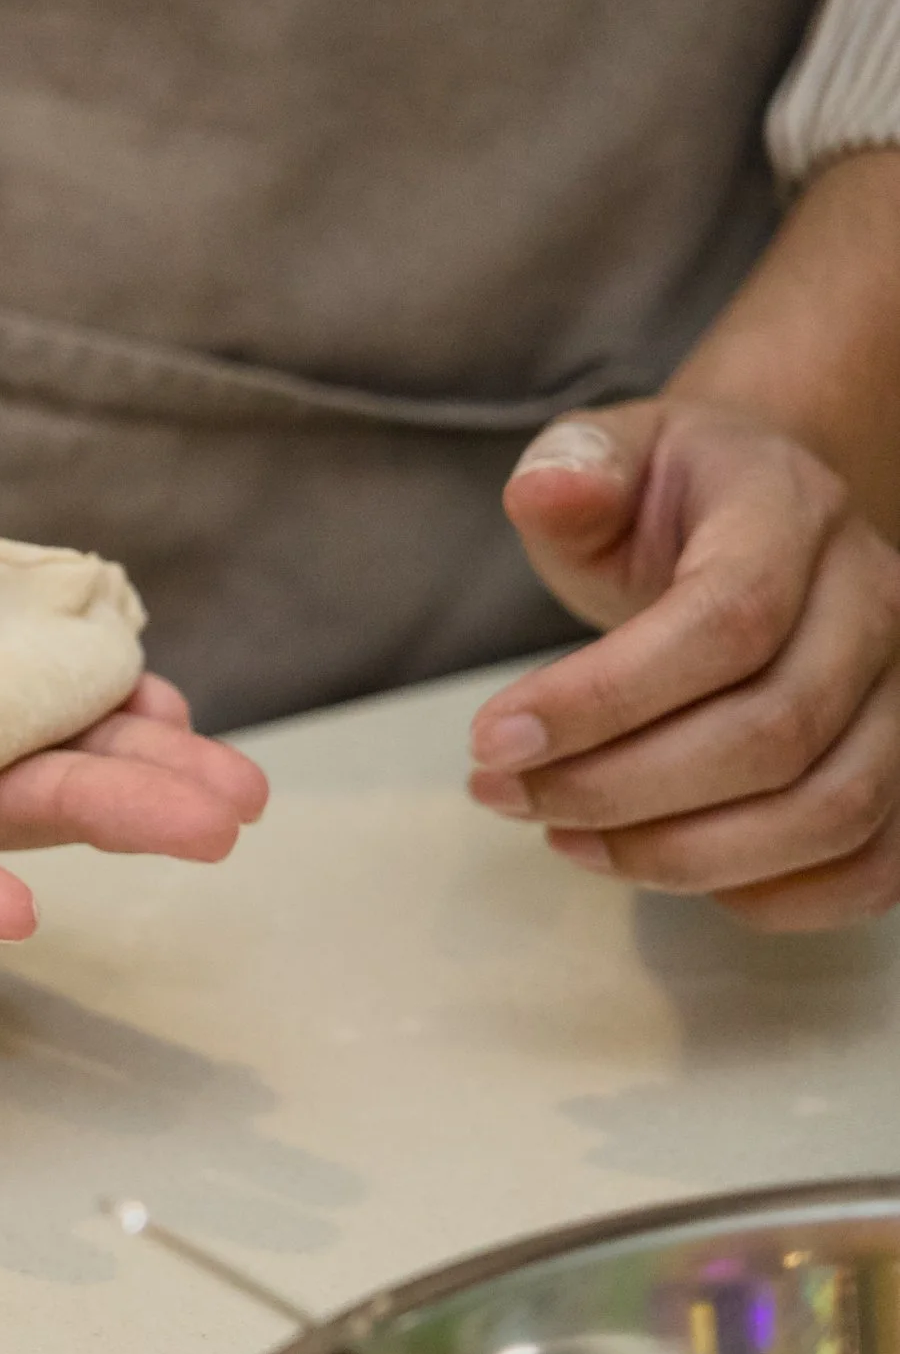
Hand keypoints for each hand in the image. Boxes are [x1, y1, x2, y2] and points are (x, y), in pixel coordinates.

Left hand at [471, 401, 899, 929]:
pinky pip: (876, 864)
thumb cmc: (666, 502)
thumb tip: (550, 490)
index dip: (604, 698)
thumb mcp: (605, 457)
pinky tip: (659, 871)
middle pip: (773, 733)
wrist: (755, 516)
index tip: (492, 739)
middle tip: (503, 793)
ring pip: (831, 811)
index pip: (726, 621)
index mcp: (793, 514)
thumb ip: (574, 466)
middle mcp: (876, 603)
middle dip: (618, 787)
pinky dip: (774, 895)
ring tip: (560, 837)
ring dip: (681, 853)